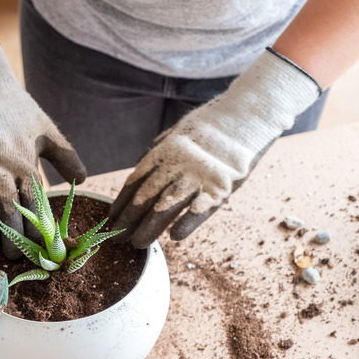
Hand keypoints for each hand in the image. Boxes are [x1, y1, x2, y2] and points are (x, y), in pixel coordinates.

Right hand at [0, 39, 85, 259]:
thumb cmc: (20, 113)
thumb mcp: (48, 131)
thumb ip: (66, 155)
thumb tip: (84, 179)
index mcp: (26, 162)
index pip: (33, 200)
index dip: (37, 226)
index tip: (41, 245)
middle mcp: (2, 167)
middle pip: (9, 206)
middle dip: (12, 233)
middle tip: (14, 256)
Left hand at [109, 48, 320, 247]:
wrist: (246, 115)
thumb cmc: (213, 123)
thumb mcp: (180, 131)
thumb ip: (163, 146)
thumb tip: (145, 156)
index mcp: (164, 152)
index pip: (136, 180)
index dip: (122, 200)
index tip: (112, 215)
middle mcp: (176, 165)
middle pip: (146, 197)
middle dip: (129, 219)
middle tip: (117, 236)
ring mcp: (197, 177)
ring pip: (167, 207)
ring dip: (150, 227)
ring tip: (138, 243)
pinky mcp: (220, 186)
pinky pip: (199, 209)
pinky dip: (187, 224)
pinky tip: (174, 237)